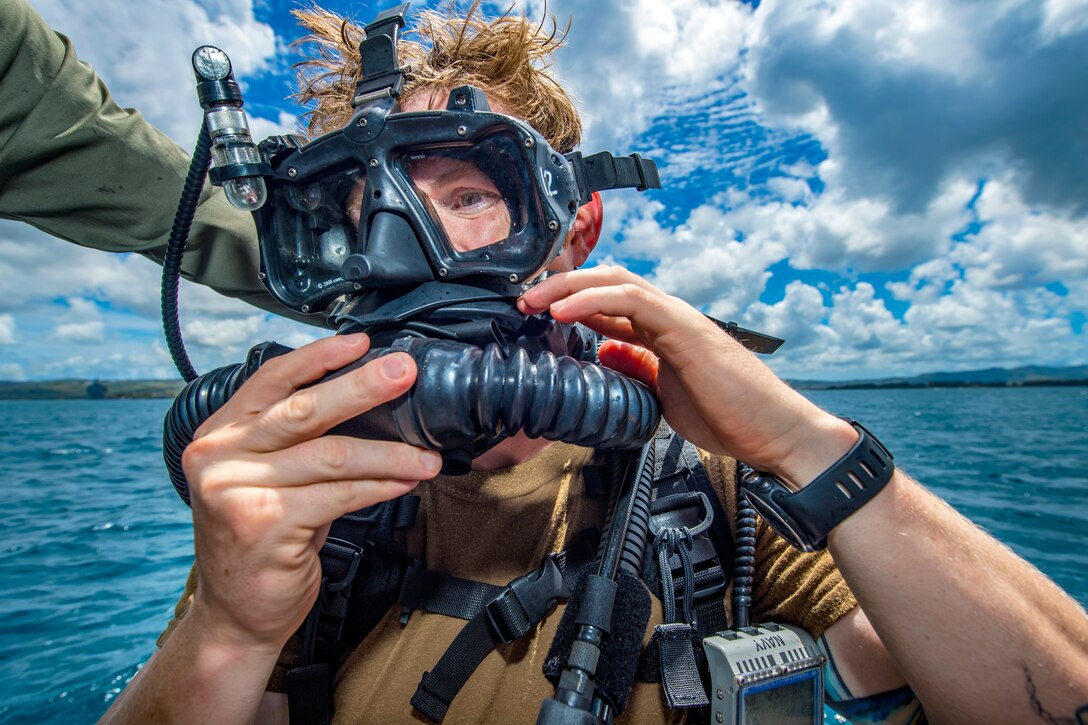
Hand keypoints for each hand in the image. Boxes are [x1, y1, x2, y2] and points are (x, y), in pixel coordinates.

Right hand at [181, 334, 442, 653]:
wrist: (236, 613)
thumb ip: (296, 444)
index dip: (318, 357)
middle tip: (404, 373)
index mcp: (218, 435)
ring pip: (331, 455)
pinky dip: (380, 485)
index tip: (361, 342)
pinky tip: (404, 481)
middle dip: (363, 387)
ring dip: (389, 452)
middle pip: (304, 410)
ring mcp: (237, 490)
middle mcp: (219, 456)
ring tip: (426, 454)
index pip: (270, 380)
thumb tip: (367, 404)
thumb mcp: (266, 480)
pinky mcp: (265, 523)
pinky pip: (339, 495)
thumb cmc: (260, 541)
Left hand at [519, 266, 856, 484]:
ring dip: (568, 286)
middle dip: (560, 285)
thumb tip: (605, 353)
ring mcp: (678, 319)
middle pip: (607, 282)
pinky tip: (562, 311)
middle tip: (521, 299)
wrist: (776, 434)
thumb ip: (637, 369)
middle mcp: (668, 318)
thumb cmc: (730, 417)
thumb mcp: (665, 394)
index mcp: (662, 333)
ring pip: (617, 281)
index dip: (568, 301)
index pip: (608, 303)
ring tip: (531, 298)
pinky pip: (634, 301)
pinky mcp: (685, 329)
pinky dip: (593, 300)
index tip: (531, 311)